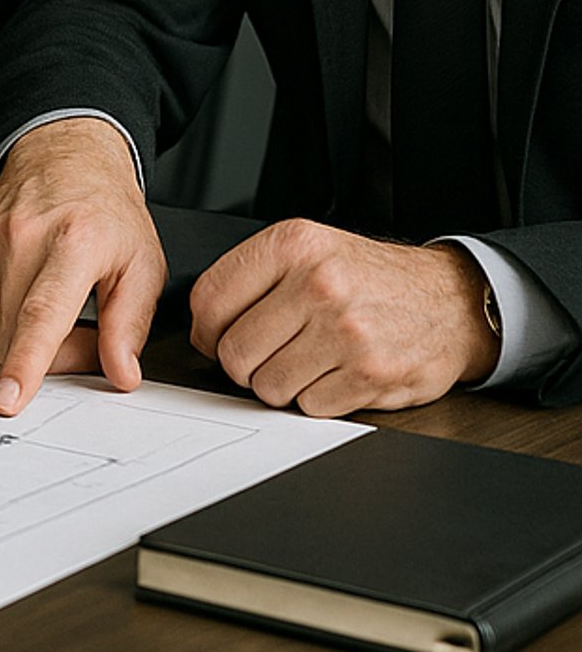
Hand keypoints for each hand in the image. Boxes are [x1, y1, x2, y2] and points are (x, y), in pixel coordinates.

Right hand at [0, 117, 162, 415]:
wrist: (59, 160)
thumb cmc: (102, 210)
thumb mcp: (143, 263)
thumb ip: (131, 324)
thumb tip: (121, 372)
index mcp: (73, 242)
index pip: (43, 312)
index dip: (26, 362)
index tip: (9, 397)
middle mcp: (21, 240)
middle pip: (18, 336)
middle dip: (55, 357)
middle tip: (89, 333)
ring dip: (27, 342)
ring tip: (58, 310)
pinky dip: (4, 325)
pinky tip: (27, 298)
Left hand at [190, 221, 500, 415]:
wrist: (448, 300)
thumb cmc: (367, 277)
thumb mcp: (307, 250)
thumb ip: (250, 279)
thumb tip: (202, 328)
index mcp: (293, 245)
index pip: (210, 300)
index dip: (205, 329)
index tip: (216, 336)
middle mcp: (318, 284)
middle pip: (234, 352)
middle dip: (242, 363)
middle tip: (265, 354)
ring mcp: (346, 332)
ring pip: (268, 386)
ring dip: (279, 384)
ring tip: (305, 361)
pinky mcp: (371, 374)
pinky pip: (309, 406)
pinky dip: (316, 398)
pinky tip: (334, 373)